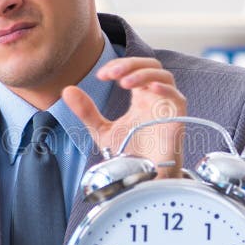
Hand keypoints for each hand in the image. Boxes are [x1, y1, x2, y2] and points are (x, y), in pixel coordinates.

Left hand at [63, 57, 186, 177]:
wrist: (142, 180)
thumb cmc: (130, 156)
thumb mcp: (102, 130)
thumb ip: (87, 111)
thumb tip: (67, 90)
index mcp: (140, 97)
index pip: (134, 69)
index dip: (118, 66)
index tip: (101, 76)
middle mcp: (155, 98)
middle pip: (150, 65)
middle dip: (130, 64)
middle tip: (111, 74)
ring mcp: (167, 107)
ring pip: (164, 76)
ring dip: (143, 74)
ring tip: (123, 82)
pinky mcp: (177, 119)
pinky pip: (177, 97)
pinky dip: (164, 88)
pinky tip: (148, 88)